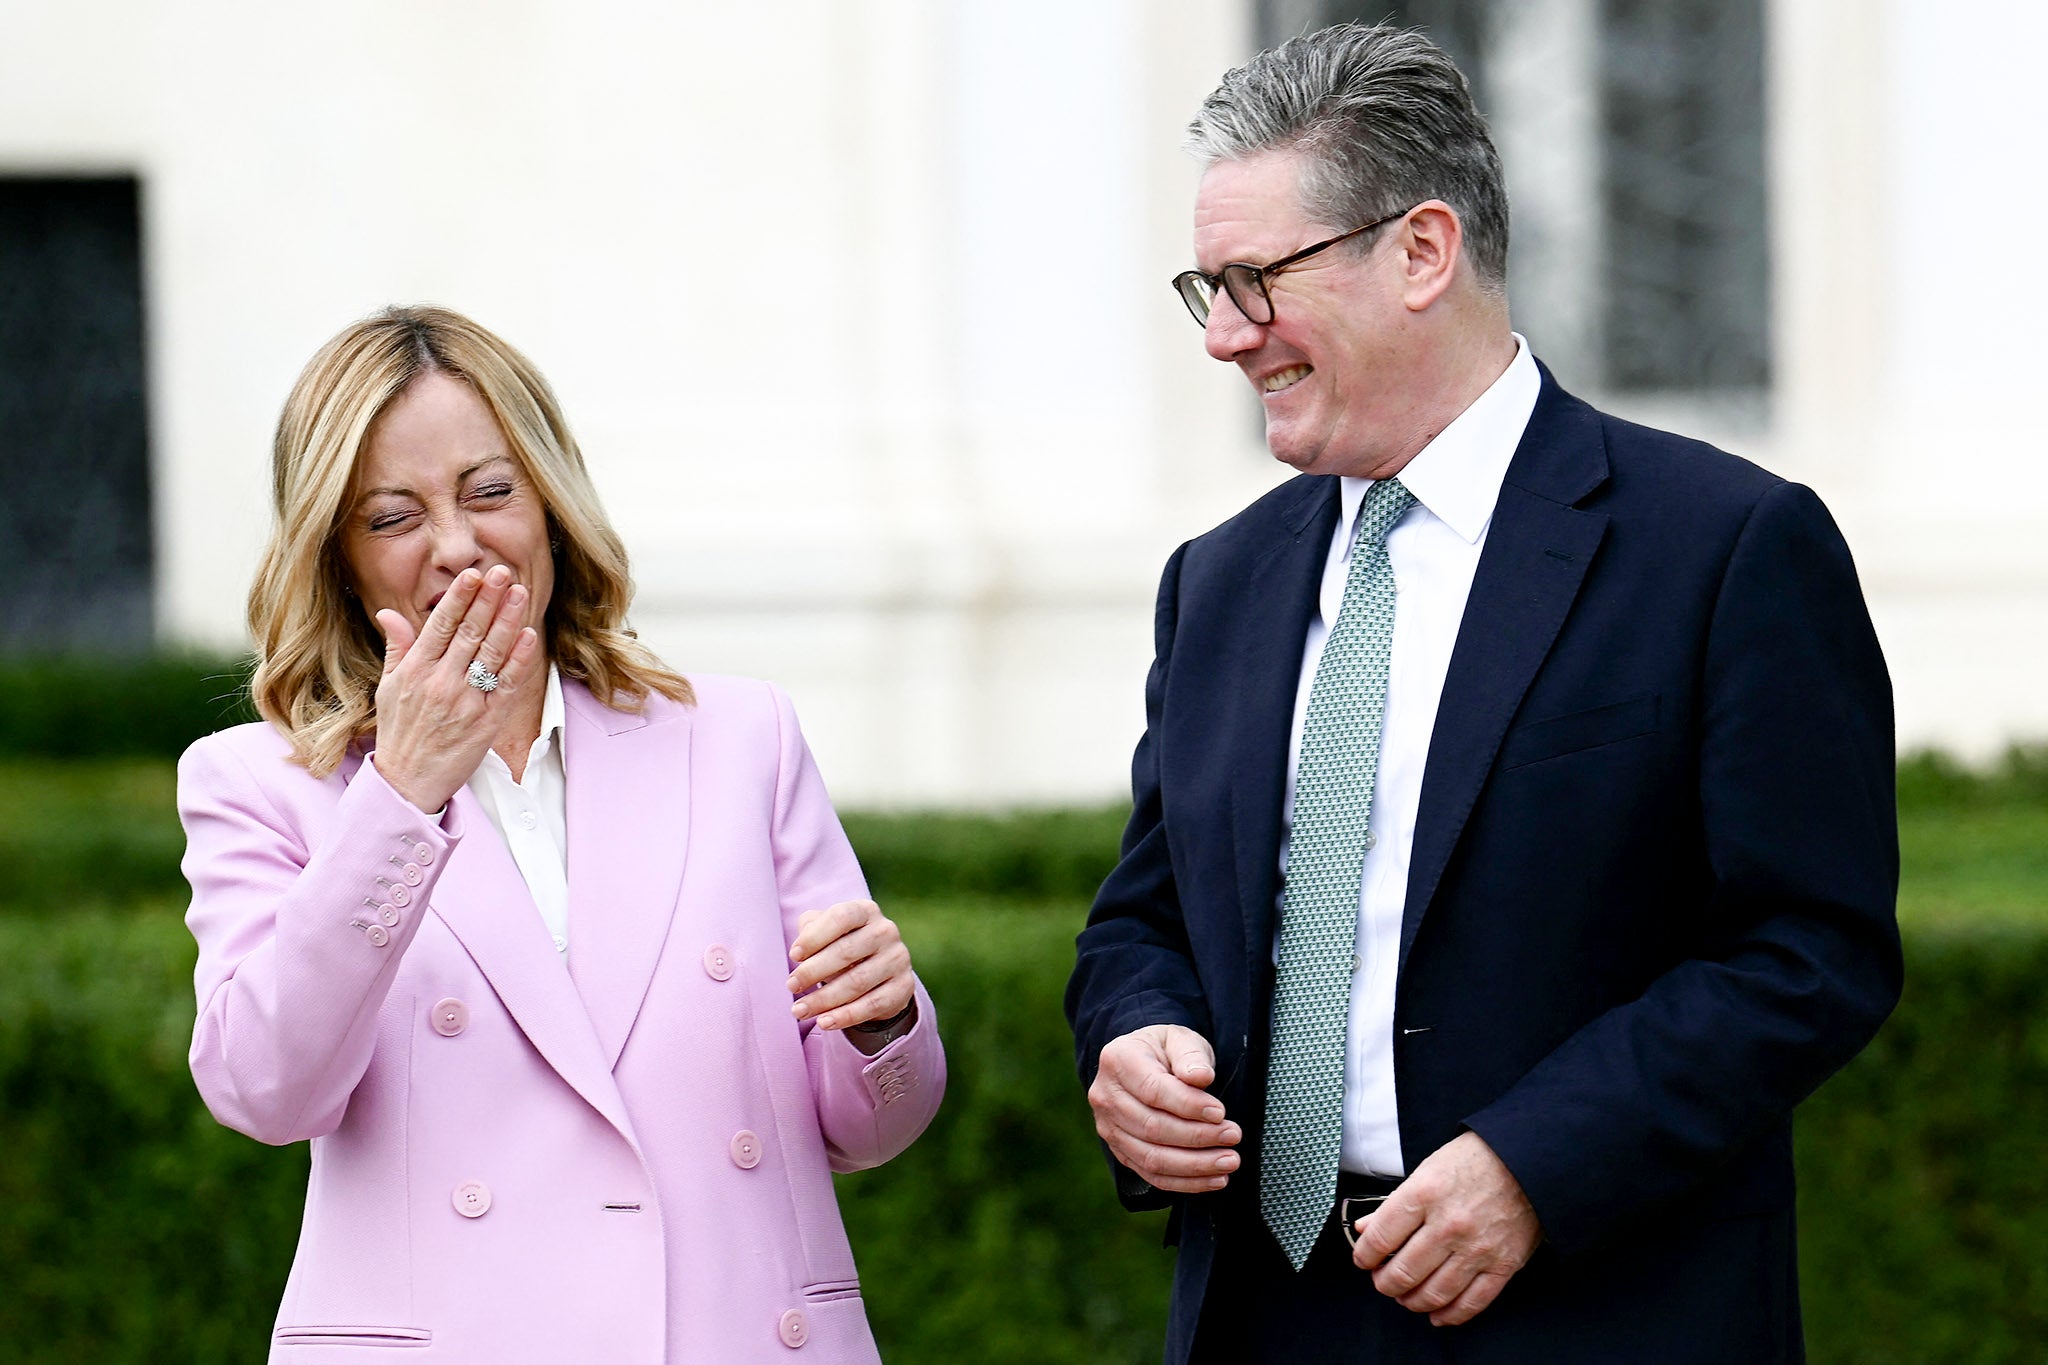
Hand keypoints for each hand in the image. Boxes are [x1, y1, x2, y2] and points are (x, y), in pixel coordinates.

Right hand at [368, 565, 541, 813]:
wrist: (407, 783)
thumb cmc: (400, 732)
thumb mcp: (389, 687)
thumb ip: (396, 648)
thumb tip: (389, 613)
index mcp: (415, 670)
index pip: (440, 625)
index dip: (459, 597)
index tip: (473, 574)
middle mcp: (439, 682)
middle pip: (469, 633)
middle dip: (487, 600)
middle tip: (503, 572)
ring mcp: (464, 702)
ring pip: (490, 653)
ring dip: (507, 620)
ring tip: (520, 593)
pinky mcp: (486, 722)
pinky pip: (506, 685)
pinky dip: (518, 659)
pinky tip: (528, 635)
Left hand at [787, 899, 913, 1030]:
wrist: (879, 973)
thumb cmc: (841, 946)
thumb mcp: (826, 931)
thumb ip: (810, 929)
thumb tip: (799, 950)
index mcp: (866, 911)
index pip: (840, 917)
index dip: (814, 936)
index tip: (793, 956)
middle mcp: (886, 931)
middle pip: (846, 952)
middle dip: (813, 971)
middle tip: (791, 986)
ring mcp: (899, 959)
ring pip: (857, 982)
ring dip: (824, 999)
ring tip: (799, 1011)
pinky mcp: (904, 987)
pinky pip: (872, 1005)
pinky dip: (845, 1016)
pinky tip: (824, 1022)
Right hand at [1087, 1025, 1240, 1193]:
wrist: (1146, 1064)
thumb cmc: (1167, 1050)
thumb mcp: (1180, 1039)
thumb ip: (1191, 1055)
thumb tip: (1200, 1077)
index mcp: (1117, 1060)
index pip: (1153, 1091)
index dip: (1188, 1105)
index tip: (1220, 1113)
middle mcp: (1105, 1096)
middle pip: (1152, 1127)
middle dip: (1197, 1137)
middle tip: (1233, 1136)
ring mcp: (1108, 1127)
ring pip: (1152, 1158)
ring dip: (1195, 1165)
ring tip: (1229, 1161)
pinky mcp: (1120, 1151)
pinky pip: (1152, 1175)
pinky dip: (1186, 1182)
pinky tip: (1215, 1179)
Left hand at [1350, 1131, 1541, 1325]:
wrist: (1529, 1162)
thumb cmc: (1474, 1161)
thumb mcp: (1427, 1170)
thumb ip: (1393, 1203)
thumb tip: (1363, 1229)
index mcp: (1423, 1195)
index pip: (1380, 1239)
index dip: (1364, 1256)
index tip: (1363, 1260)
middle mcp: (1448, 1225)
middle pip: (1403, 1272)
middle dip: (1385, 1283)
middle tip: (1382, 1281)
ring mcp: (1477, 1249)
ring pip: (1433, 1293)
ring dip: (1412, 1301)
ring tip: (1405, 1297)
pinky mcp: (1503, 1265)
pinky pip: (1471, 1303)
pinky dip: (1449, 1315)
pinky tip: (1436, 1315)